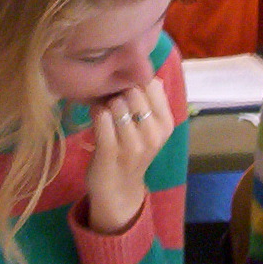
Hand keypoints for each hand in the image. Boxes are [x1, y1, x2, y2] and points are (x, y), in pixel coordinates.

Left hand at [84, 77, 171, 233]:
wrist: (119, 190)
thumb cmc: (132, 151)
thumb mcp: (151, 128)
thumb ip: (152, 101)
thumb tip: (151, 73)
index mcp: (166, 124)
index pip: (152, 84)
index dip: (135, 82)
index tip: (128, 92)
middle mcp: (153, 134)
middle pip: (132, 91)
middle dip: (119, 93)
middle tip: (114, 104)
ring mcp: (132, 145)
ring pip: (116, 103)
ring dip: (106, 105)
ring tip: (106, 115)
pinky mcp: (110, 151)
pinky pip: (101, 117)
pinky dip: (96, 114)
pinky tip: (97, 121)